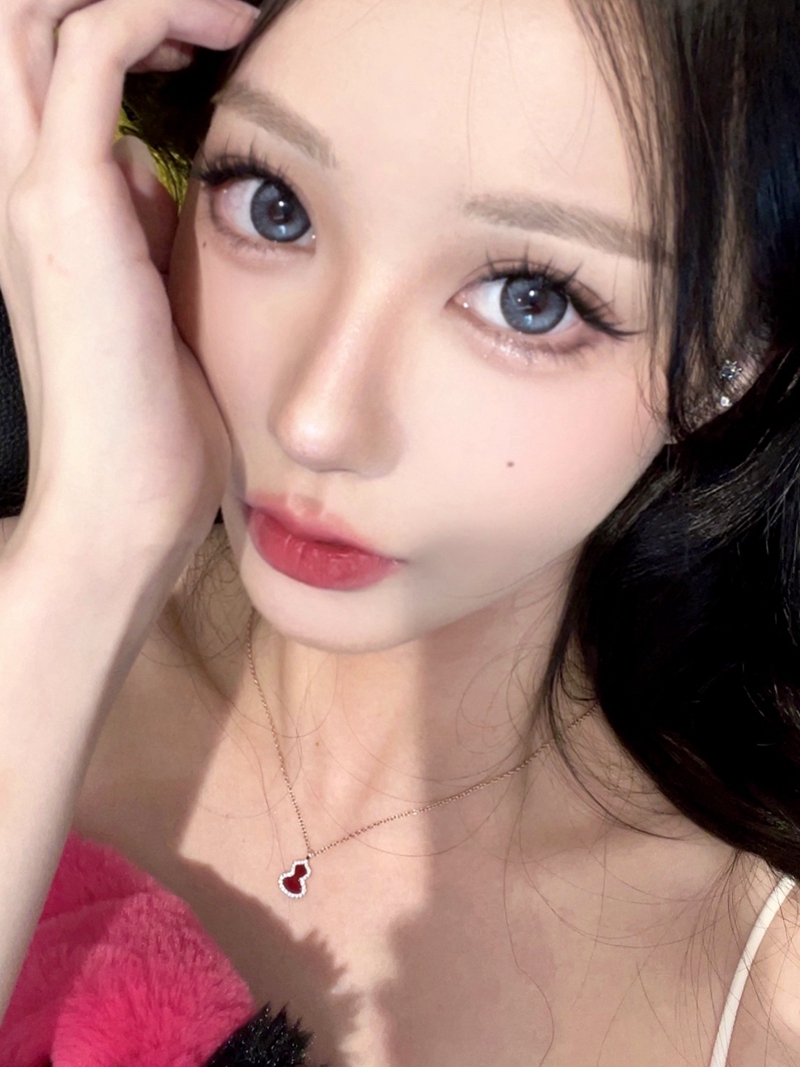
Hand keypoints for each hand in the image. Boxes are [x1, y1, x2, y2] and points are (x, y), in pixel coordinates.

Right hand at [0, 0, 256, 552]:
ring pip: (35, 16)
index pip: (45, 66)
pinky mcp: (71, 207)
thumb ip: (140, 232)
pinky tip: (218, 34)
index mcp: (41, 210)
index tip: (208, 41)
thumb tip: (155, 176)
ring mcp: (33, 192)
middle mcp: (18, 187)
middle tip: (208, 17)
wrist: (125, 503)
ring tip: (220, 17)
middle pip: (21, 21)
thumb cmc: (154, 420)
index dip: (124, 28)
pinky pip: (95, 52)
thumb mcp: (149, 299)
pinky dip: (154, 16)